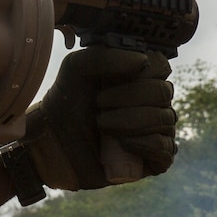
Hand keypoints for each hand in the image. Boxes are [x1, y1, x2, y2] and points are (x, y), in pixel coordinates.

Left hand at [22, 47, 176, 190]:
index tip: (111, 78)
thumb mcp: (76, 68)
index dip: (142, 71)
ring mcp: (155, 132)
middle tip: (98, 103)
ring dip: (131, 120)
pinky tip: (123, 143)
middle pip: (163, 92)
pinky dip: (145, 143)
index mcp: (140, 78)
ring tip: (101, 124)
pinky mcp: (153, 160)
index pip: (161, 67)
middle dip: (129, 97)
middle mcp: (152, 103)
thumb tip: (143, 61)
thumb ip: (106, 56)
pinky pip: (166, 148)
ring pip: (165, 119)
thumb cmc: (65, 102)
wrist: (50, 142)